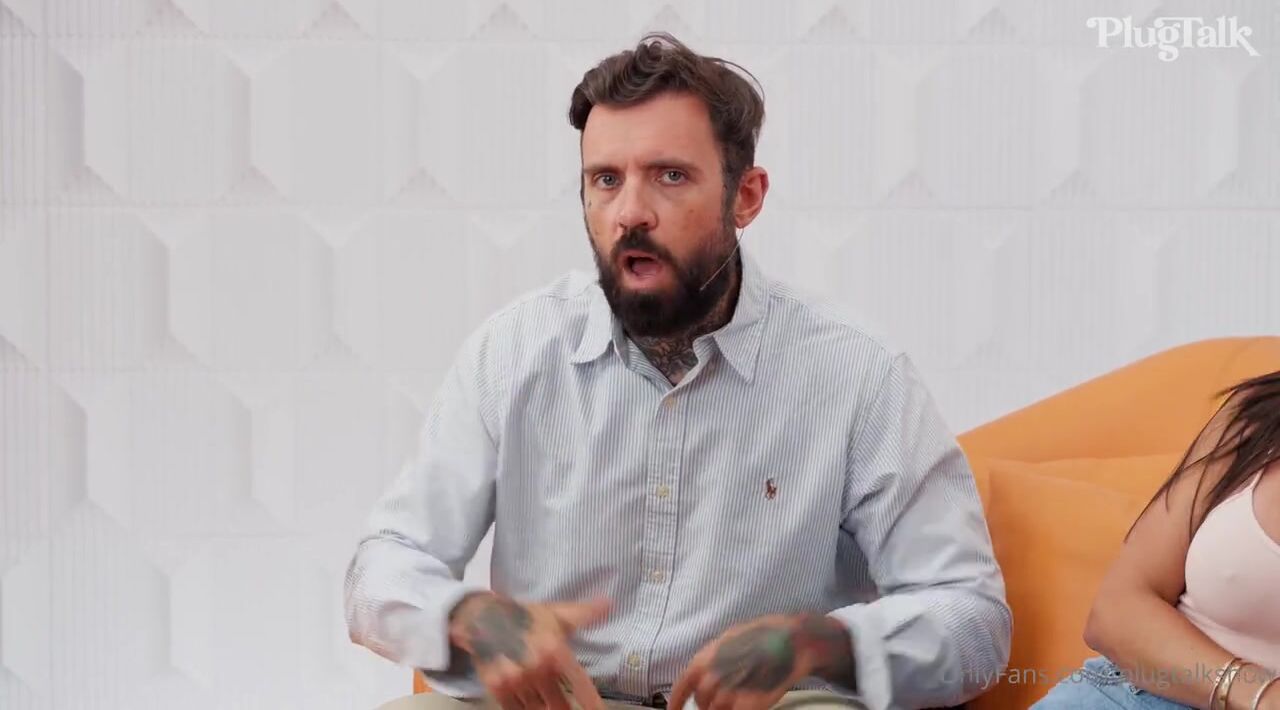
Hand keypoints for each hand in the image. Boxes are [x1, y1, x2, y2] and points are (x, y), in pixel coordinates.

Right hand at [448, 592, 611, 709]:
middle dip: (564, 707)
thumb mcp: (557, 614)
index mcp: (556, 650)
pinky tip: (529, 700)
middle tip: (564, 703)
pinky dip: (526, 708)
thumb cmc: (527, 617)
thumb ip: (585, 614)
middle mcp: (537, 668)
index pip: (580, 686)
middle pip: (560, 706)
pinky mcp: (497, 690)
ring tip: (546, 698)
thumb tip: (610, 604)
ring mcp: (516, 681)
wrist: (483, 618)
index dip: (592, 704)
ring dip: (545, 707)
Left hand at [669, 613, 853, 709]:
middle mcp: (713, 677)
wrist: (792, 641)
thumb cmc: (763, 635)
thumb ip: (713, 657)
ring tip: (737, 701)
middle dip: (708, 705)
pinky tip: (748, 705)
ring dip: (724, 709)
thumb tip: (703, 672)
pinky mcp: (750, 705)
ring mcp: (731, 692)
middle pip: (702, 703)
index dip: (676, 702)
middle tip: (720, 702)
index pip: (682, 687)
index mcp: (705, 659)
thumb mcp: (729, 637)